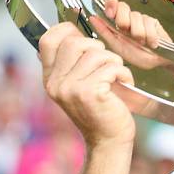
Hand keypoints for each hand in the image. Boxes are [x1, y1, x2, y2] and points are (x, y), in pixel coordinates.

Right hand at [39, 23, 135, 149]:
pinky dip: (123, 72)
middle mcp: (56, 84)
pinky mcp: (90, 94)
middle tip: (108, 63)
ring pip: (95, 54)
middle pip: (74, 42)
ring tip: (118, 75)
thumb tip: (70, 31)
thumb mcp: (77, 86)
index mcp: (50, 79)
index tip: (83, 37)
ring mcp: (71, 89)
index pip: (47, 41)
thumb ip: (70, 64)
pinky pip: (110, 67)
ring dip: (113, 61)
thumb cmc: (99, 111)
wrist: (108, 141)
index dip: (66, 31)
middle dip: (97, 47)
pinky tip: (125, 82)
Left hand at [90, 0, 173, 83]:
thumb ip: (105, 32)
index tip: (110, 14)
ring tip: (143, 43)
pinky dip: (150, 36)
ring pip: (136, 17)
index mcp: (119, 23)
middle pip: (123, 6)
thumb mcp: (118, 47)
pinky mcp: (153, 21)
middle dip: (124, 22)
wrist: (159, 62)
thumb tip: (92, 18)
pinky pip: (148, 23)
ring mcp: (142, 18)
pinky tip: (152, 43)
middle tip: (128, 34)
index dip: (111, 5)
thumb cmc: (139, 56)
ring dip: (139, 34)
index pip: (112, 3)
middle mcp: (129, 18)